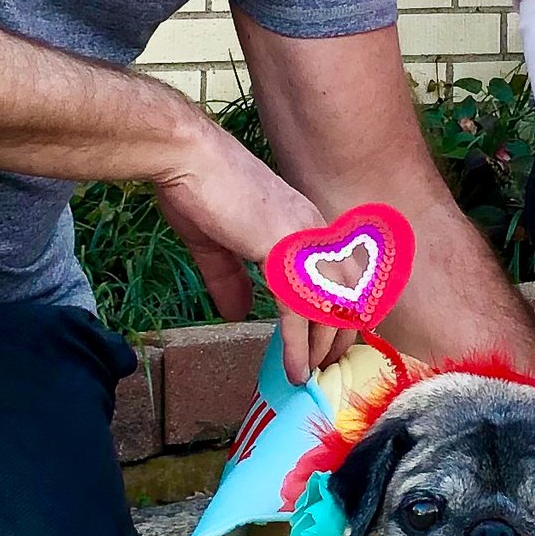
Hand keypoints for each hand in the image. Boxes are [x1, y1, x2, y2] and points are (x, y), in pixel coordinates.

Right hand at [151, 121, 352, 384]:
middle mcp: (314, 233)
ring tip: (312, 377)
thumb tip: (236, 314)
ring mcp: (303, 242)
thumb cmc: (197, 190)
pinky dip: (301, 346)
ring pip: (331, 308)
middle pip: (348, 296)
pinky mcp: (283, 254)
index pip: (340, 277)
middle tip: (326, 369)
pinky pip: (301, 312)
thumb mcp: (217, 245)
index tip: (327, 344)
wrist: (186, 158)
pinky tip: (296, 370)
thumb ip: (230, 280)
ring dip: (324, 348)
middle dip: (340, 336)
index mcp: (304, 225)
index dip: (338, 313)